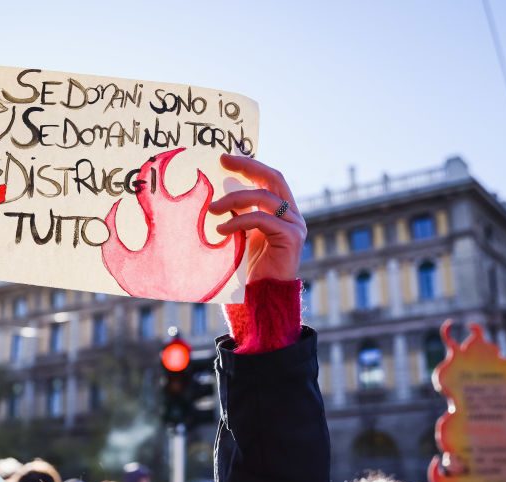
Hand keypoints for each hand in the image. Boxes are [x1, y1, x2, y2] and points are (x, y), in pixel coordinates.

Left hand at [208, 155, 306, 281]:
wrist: (262, 300)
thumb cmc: (248, 272)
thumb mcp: (241, 236)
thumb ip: (238, 215)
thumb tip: (217, 195)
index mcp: (282, 213)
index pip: (269, 179)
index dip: (250, 165)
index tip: (226, 157)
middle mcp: (293, 216)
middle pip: (274, 178)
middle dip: (248, 166)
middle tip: (223, 161)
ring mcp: (294, 226)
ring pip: (264, 197)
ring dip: (234, 198)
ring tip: (211, 208)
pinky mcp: (290, 238)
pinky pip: (262, 219)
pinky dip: (239, 220)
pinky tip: (221, 229)